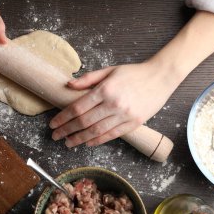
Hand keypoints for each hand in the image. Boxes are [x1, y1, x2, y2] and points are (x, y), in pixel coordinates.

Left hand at [49, 61, 177, 146]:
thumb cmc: (132, 72)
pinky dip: (97, 141)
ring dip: (79, 139)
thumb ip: (88, 78)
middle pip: (84, 122)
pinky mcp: (134, 123)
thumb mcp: (109, 70)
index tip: (53, 124)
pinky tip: (86, 143)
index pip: (77, 107)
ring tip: (68, 143)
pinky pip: (111, 135)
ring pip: (96, 132)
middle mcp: (113, 104)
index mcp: (105, 89)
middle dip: (66, 130)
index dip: (63, 118)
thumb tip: (68, 85)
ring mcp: (124, 115)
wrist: (161, 77)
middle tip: (55, 136)